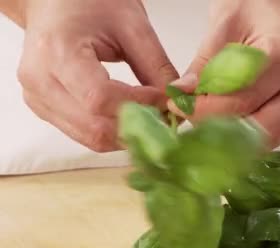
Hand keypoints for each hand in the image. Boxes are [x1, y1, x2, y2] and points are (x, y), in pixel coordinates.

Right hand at [17, 0, 177, 151]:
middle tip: (164, 115)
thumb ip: (156, 66)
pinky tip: (133, 117)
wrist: (54, 3)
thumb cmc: (89, 4)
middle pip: (95, 127)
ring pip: (91, 138)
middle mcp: (40, 82)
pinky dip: (114, 131)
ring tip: (151, 116)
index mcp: (57, 52)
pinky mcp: (45, 110)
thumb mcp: (132, 26)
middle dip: (137, 126)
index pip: (100, 99)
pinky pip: (84, 134)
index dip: (139, 105)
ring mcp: (38, 99)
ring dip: (127, 134)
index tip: (165, 100)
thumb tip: (178, 100)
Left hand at [168, 0, 279, 147]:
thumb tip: (180, 98)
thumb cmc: (262, 3)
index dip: (205, 110)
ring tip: (206, 124)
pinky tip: (228, 123)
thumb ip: (205, 66)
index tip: (179, 107)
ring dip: (236, 139)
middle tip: (191, 123)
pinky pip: (278, 132)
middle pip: (263, 129)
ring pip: (272, 137)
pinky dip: (251, 134)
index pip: (243, 100)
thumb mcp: (225, 24)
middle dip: (222, 133)